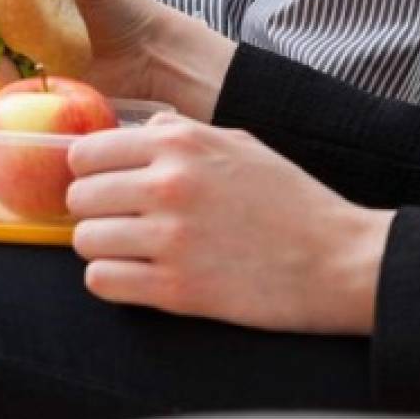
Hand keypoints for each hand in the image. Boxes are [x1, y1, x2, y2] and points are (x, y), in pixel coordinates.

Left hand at [66, 112, 394, 334]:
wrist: (341, 260)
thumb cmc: (288, 200)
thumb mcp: (236, 143)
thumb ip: (178, 132)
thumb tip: (133, 129)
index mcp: (178, 145)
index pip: (84, 153)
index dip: (88, 172)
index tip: (103, 185)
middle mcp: (167, 186)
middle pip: (78, 198)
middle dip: (94, 211)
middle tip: (120, 221)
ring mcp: (170, 239)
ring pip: (84, 241)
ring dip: (101, 248)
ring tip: (130, 251)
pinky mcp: (176, 290)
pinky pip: (101, 281)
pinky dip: (110, 281)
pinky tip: (134, 276)